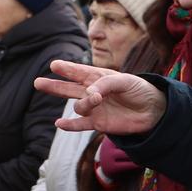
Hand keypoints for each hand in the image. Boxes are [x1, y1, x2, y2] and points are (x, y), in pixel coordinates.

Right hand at [36, 60, 166, 135]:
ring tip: (95, 101)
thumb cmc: (140, 90)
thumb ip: (106, 84)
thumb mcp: (126, 81)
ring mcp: (94, 108)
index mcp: (99, 77)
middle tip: (38, 82)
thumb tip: (89, 93)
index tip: (54, 65)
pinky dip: (69, 125)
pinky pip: (80, 124)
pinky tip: (58, 124)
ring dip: (82, 104)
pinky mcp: (98, 123)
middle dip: (54, 85)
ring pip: (77, 106)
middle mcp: (93, 92)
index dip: (66, 68)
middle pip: (68, 88)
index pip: (79, 71)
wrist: (153, 111)